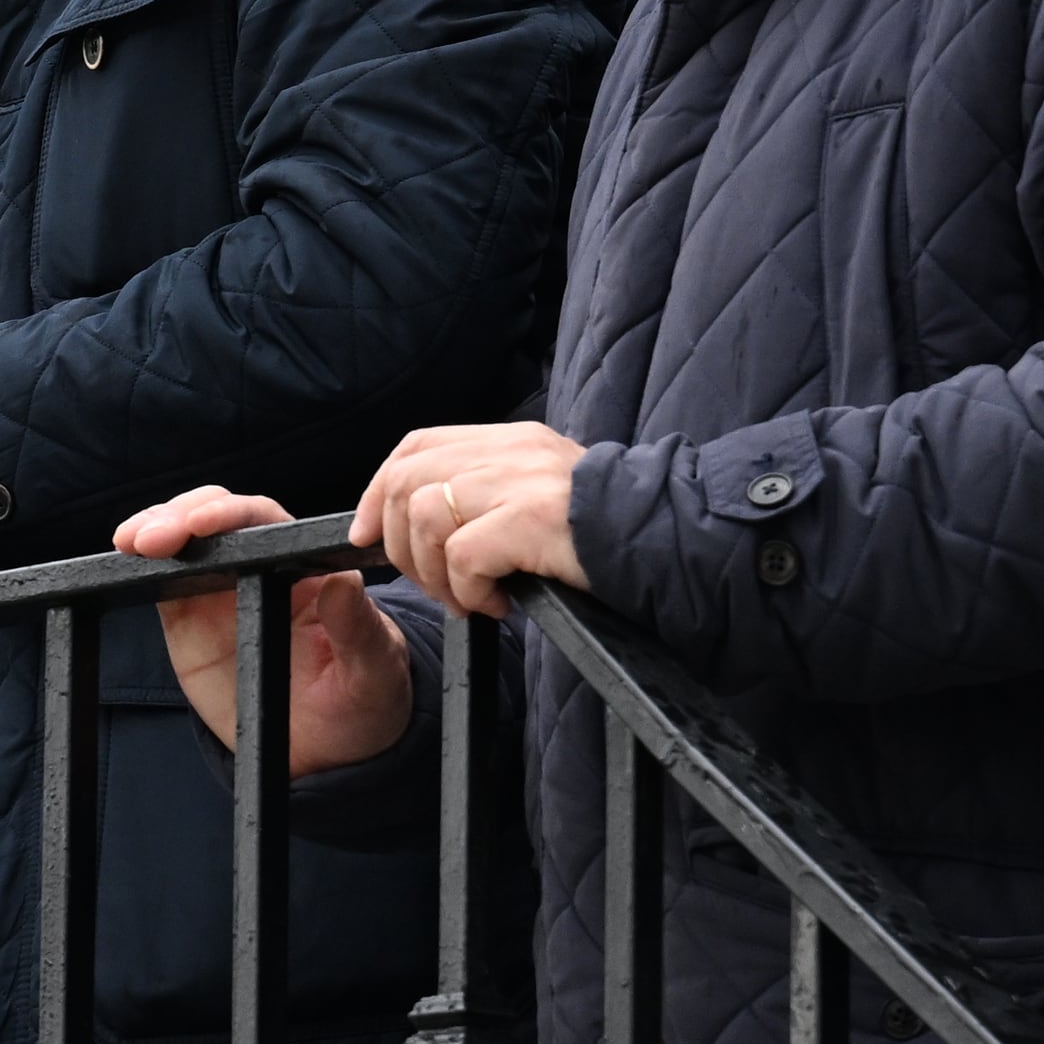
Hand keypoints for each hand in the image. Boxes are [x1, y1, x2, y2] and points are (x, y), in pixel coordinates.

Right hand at [116, 489, 414, 773]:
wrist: (326, 749)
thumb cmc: (363, 701)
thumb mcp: (373, 672)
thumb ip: (359, 630)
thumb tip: (343, 584)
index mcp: (305, 567)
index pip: (264, 523)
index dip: (230, 514)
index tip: (202, 523)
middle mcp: (258, 567)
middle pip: (212, 517)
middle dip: (178, 516)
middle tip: (150, 538)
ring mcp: (218, 588)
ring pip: (179, 538)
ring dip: (151, 531)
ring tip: (130, 544)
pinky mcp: (184, 615)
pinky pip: (156, 579)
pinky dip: (135, 565)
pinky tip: (120, 561)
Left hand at [355, 424, 590, 619]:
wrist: (675, 542)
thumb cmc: (607, 534)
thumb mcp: (540, 494)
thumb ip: (488, 493)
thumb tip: (415, 523)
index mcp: (510, 440)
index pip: (417, 446)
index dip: (378, 490)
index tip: (367, 534)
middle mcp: (511, 451)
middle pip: (406, 483)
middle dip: (399, 544)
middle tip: (434, 584)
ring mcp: (520, 482)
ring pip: (424, 519)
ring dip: (434, 574)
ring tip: (469, 598)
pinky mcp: (531, 519)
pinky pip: (462, 556)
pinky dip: (467, 589)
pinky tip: (498, 604)